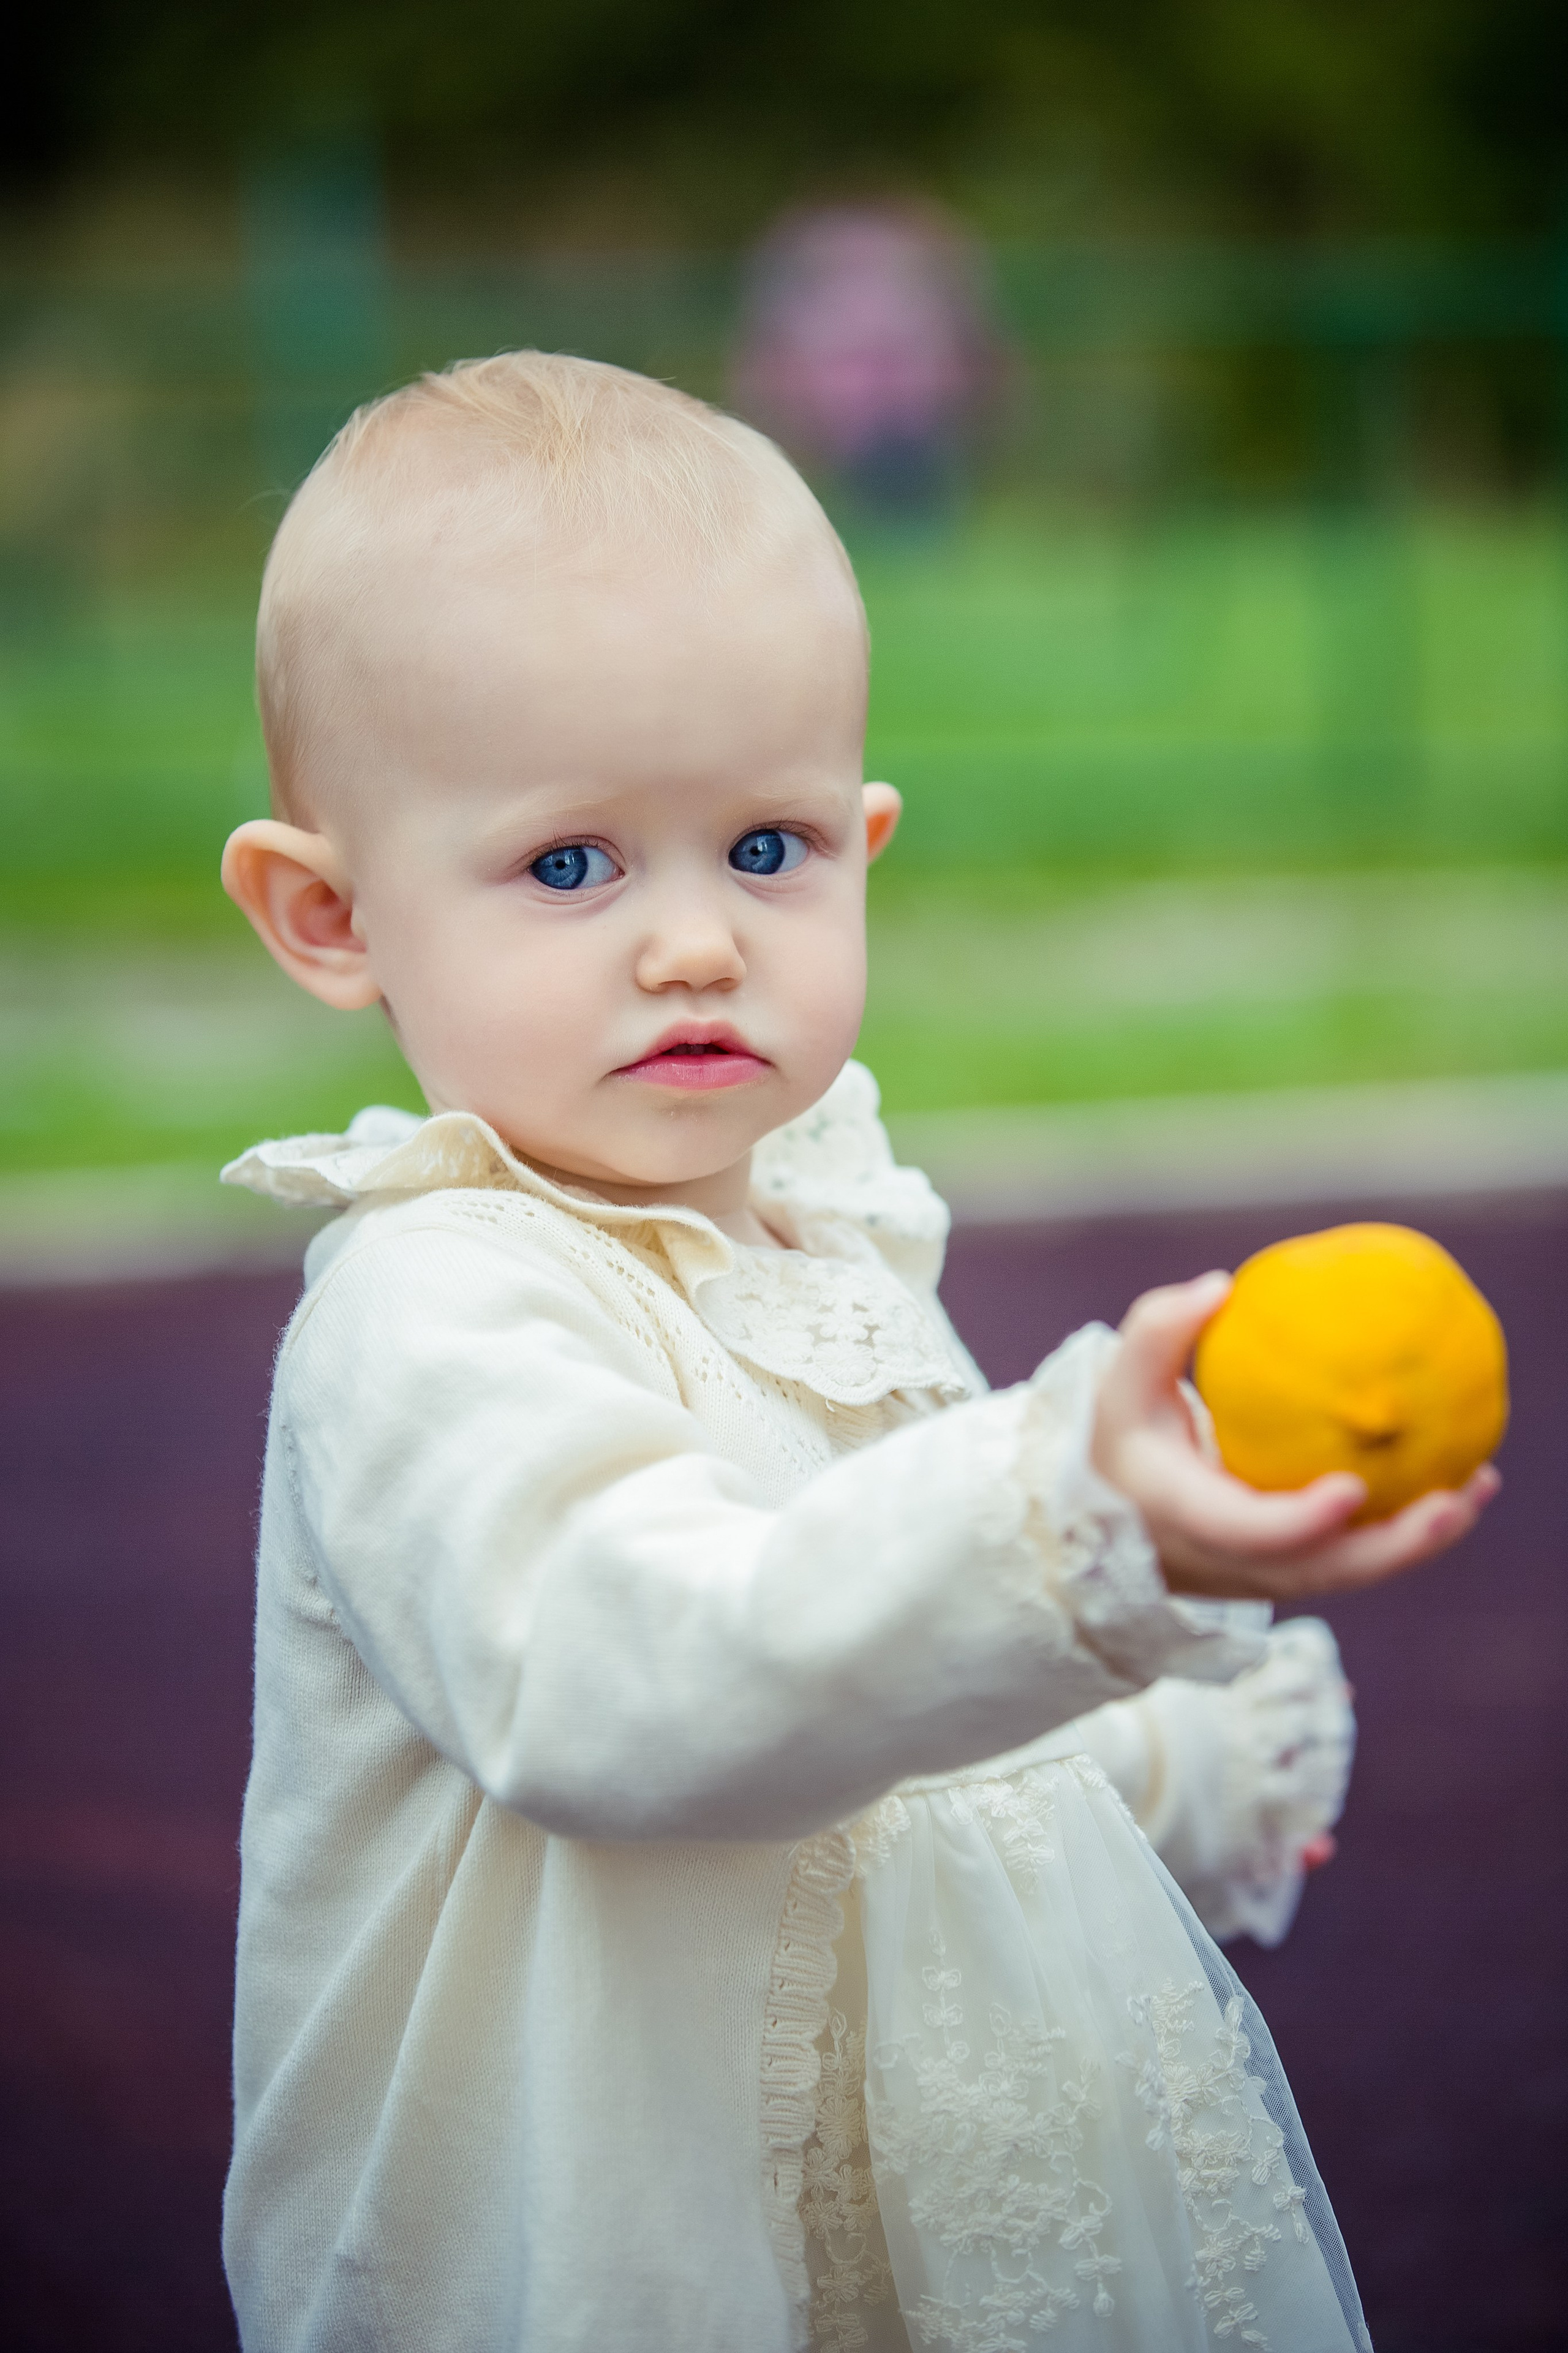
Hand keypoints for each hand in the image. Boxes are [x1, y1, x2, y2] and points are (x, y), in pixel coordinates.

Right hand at [1091, 1271, 1500, 1600]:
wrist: (1118, 1515)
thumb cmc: (1124, 1439)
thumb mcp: (1121, 1385)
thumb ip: (1159, 1332)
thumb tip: (1220, 1285)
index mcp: (1190, 1520)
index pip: (1250, 1533)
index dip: (1302, 1522)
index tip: (1352, 1489)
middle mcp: (1235, 1560)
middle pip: (1325, 1570)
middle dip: (1395, 1547)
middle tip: (1453, 1501)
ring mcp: (1269, 1573)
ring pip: (1354, 1570)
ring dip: (1421, 1540)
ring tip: (1478, 1487)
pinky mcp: (1295, 1568)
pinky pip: (1359, 1555)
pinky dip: (1410, 1529)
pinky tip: (1459, 1485)